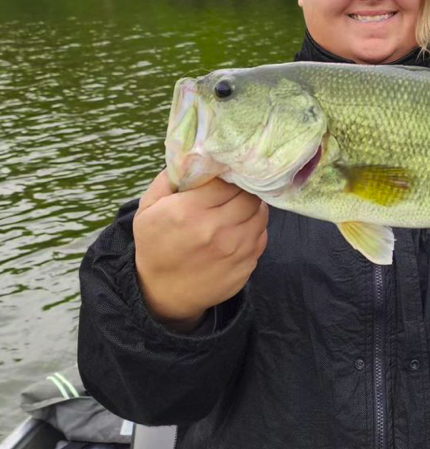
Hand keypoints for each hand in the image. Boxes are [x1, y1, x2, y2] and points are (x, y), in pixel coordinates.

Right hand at [134, 169, 267, 332]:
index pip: (227, 181)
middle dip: (244, 189)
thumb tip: (194, 154)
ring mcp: (235, 251)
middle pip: (249, 196)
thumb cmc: (155, 245)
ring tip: (238, 207)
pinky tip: (239, 229)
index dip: (228, 175)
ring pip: (261, 214)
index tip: (225, 175)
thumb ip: (169, 178)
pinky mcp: (246, 266)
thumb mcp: (148, 209)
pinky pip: (262, 237)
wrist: (163, 294)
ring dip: (252, 207)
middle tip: (236, 189)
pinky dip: (254, 229)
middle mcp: (216, 231)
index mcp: (190, 212)